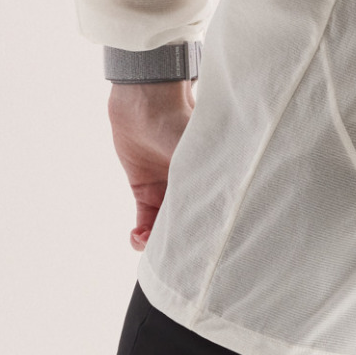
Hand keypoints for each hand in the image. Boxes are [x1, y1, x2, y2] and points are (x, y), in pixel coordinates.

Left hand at [107, 79, 196, 250]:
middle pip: (186, 224)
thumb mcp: (200, 157)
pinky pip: (143, 219)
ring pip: (163, 227)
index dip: (203, 236)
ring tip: (147, 242)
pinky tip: (136, 237)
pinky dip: (139, 233)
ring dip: (155, 241)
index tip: (196, 251)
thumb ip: (209, 185)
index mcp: (210, 181)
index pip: (209, 216)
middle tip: (170, 253)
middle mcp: (191, 187)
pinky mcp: (144, 188)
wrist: (146, 101)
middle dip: (178, 243)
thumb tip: (219, 218)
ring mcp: (167, 189)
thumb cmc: (181, 123)